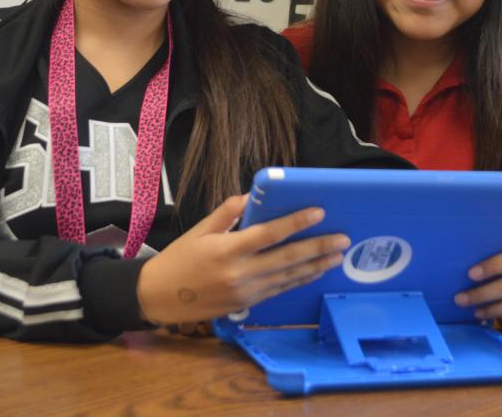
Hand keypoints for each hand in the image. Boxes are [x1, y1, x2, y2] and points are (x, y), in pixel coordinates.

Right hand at [136, 194, 349, 324]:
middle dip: (318, 248)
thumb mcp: (199, 229)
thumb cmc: (179, 259)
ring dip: (315, 266)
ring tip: (337, 256)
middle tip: (342, 238)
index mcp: (227, 250)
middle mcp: (240, 273)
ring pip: (288, 277)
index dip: (296, 223)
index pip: (270, 234)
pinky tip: (314, 272)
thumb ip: (227, 212)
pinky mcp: (247, 304)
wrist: (159, 297)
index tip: (319, 212)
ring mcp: (246, 292)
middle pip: (287, 259)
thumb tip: (253, 196)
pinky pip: (280, 290)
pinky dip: (300, 280)